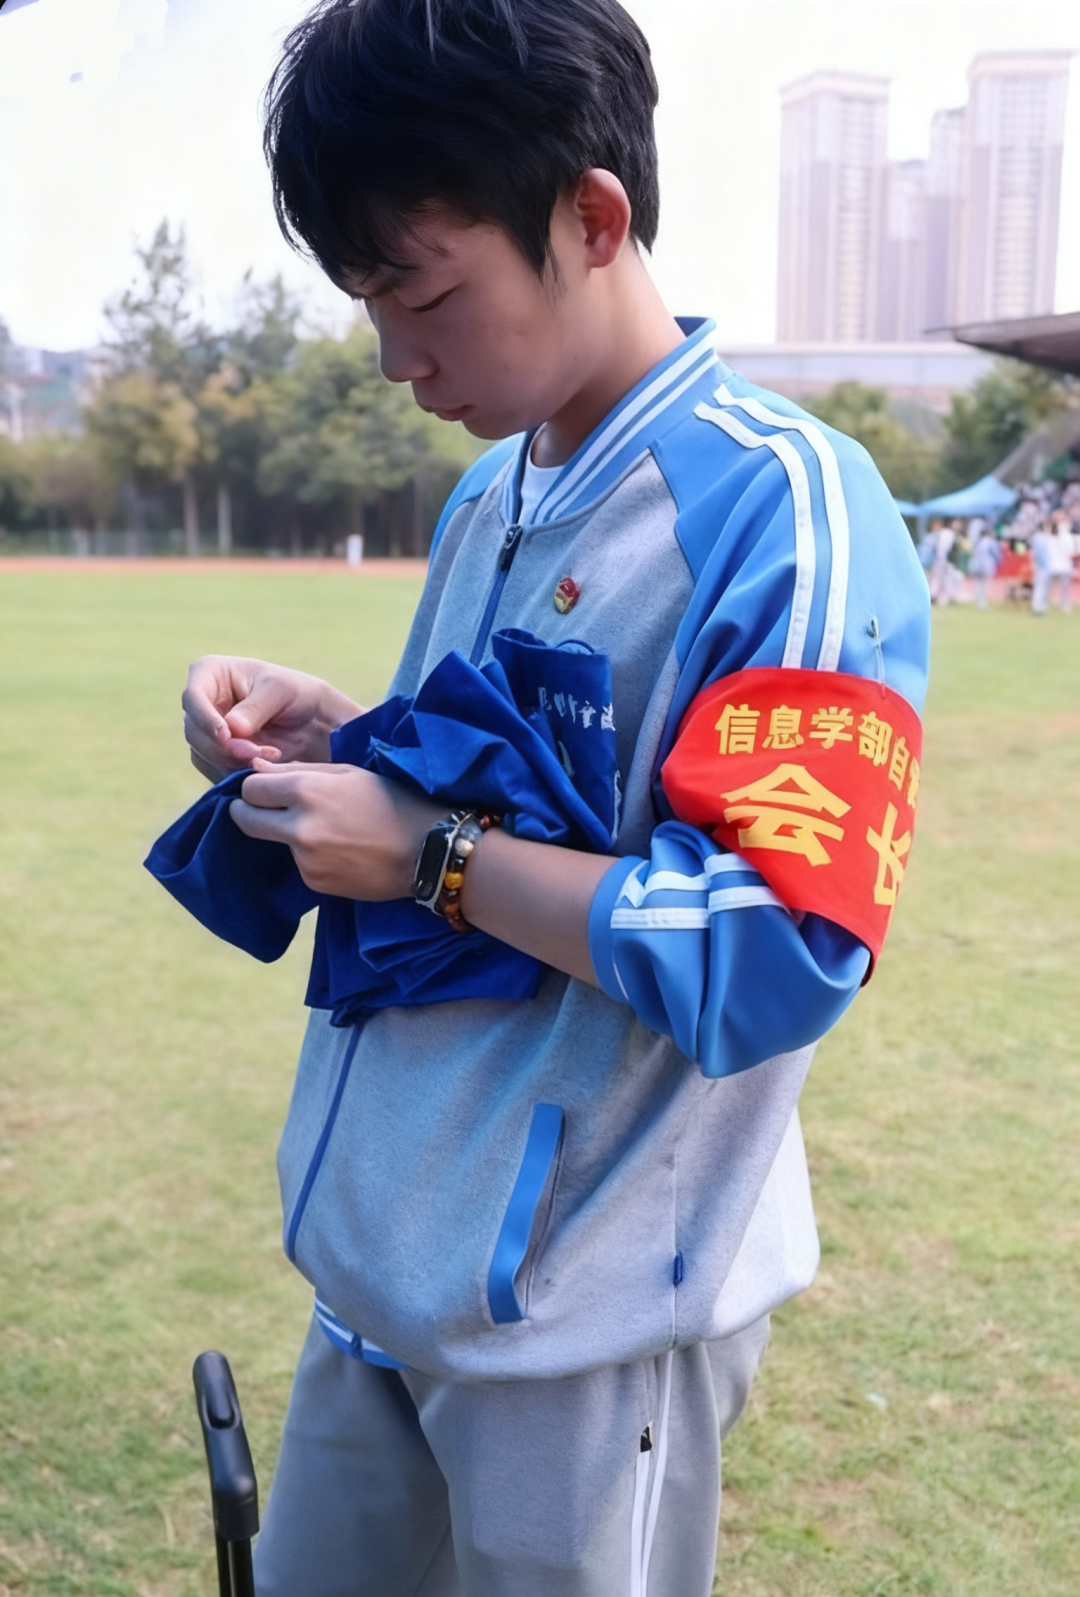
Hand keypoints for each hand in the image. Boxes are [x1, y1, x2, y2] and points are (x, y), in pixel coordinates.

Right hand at [182, 656, 361, 780]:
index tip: (226, 735)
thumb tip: (232, 728)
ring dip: (233, 761)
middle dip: (224, 747)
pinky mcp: (215, 756)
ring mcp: (206, 731)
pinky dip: (236, 772)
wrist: (312, 723)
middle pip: (194, 731)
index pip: (193, 696)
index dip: (204, 718)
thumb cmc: (296, 694)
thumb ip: (256, 708)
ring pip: (202, 754)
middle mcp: (201, 702)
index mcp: (210, 673)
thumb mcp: (281, 691)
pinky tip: (263, 765)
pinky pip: (215, 770)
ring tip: (270, 755)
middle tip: (256, 753)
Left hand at [229, 760, 442, 898]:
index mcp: (306, 791)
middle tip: (268, 811)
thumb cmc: (393, 800)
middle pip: (244, 819)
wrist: (429, 850)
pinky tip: (342, 851)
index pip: (250, 788)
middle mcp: (299, 827)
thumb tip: (256, 768)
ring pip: (274, 842)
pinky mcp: (314, 882)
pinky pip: (299, 864)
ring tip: (330, 830)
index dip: (256, 787)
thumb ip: (297, 771)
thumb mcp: (348, 773)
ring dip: (288, 835)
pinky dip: (312, 857)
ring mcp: (305, 859)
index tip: (266, 790)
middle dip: (249, 812)